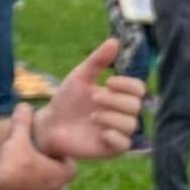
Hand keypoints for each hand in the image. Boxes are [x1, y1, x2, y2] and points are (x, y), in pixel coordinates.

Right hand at [0, 104, 76, 189]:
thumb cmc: (12, 164)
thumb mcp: (17, 138)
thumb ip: (22, 121)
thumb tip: (24, 105)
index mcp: (59, 174)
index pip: (71, 167)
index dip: (62, 158)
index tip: (51, 151)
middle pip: (62, 184)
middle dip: (54, 175)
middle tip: (40, 164)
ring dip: (42, 189)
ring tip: (28, 177)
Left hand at [34, 38, 144, 160]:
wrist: (50, 123)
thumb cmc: (66, 99)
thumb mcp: (80, 76)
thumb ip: (97, 60)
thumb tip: (115, 41)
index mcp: (117, 95)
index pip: (139, 89)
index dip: (128, 84)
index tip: (109, 82)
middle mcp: (121, 113)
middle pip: (137, 105)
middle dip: (115, 100)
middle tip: (94, 98)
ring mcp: (118, 131)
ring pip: (132, 124)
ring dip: (111, 117)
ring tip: (92, 116)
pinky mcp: (111, 148)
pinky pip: (124, 143)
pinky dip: (113, 135)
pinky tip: (98, 131)